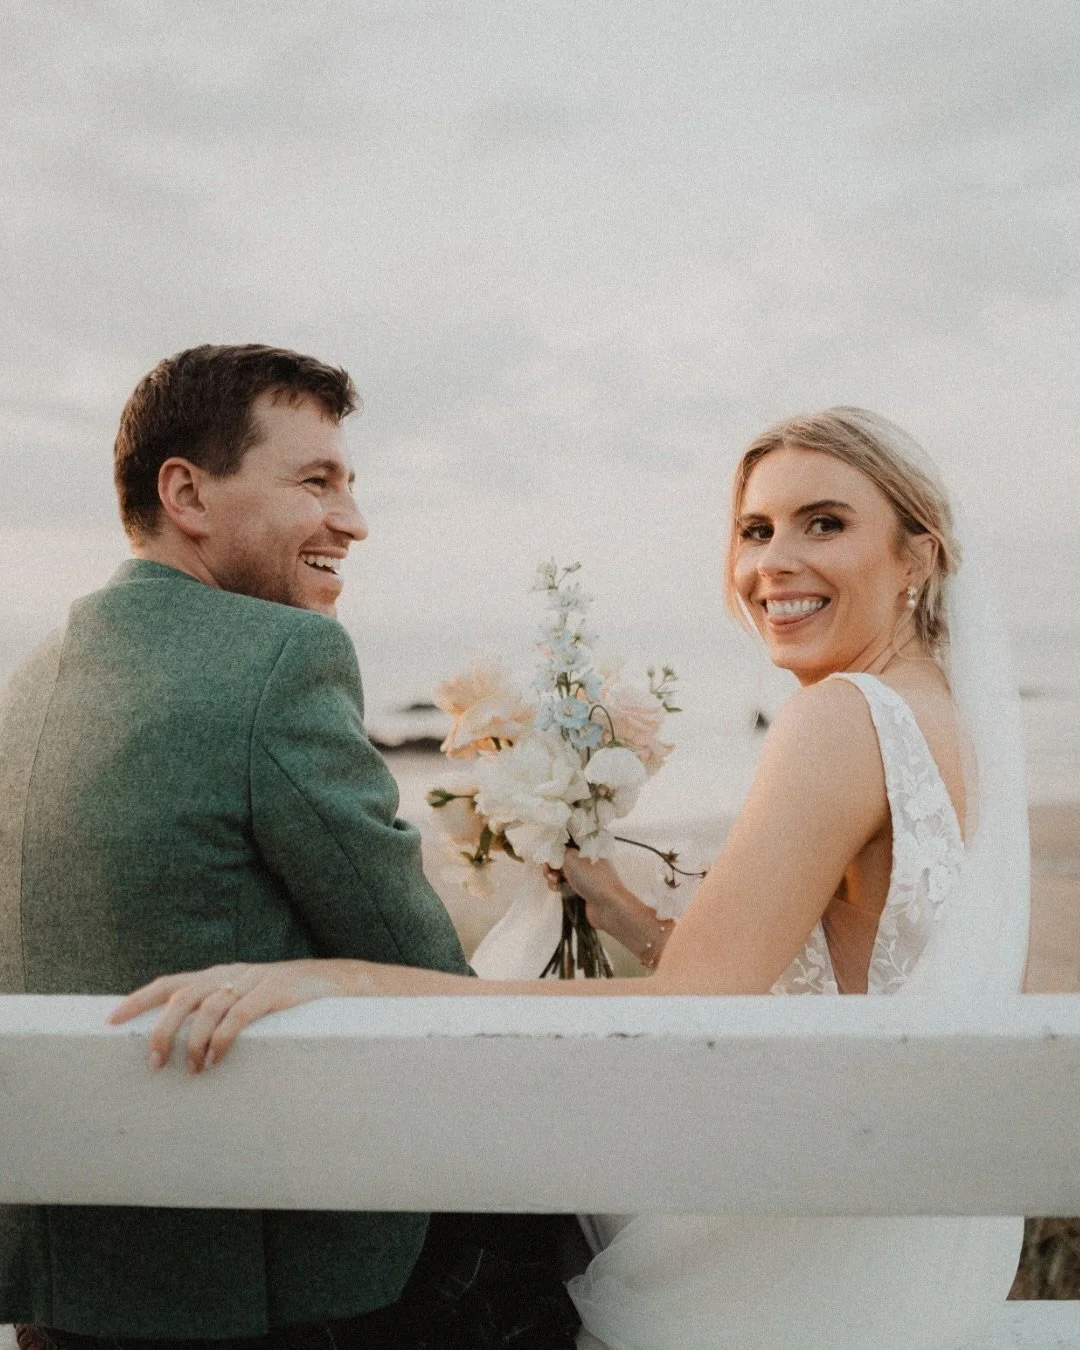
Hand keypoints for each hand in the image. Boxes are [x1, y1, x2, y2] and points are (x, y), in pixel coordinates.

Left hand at [106, 959, 347, 1073]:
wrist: (336, 983)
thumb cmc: (284, 1001)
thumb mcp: (246, 1000)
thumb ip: (217, 1013)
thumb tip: (179, 1047)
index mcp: (218, 975)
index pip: (170, 983)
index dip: (139, 999)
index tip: (110, 1020)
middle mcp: (230, 974)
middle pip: (183, 996)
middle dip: (162, 1029)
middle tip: (153, 1062)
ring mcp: (253, 980)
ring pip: (209, 1007)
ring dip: (194, 1042)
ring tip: (191, 1070)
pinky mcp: (275, 993)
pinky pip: (240, 1015)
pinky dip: (223, 1038)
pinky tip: (215, 1058)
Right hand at [543, 854, 633, 931]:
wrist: (607, 905)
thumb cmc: (592, 877)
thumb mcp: (572, 857)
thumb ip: (559, 851)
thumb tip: (553, 852)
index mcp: (587, 849)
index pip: (566, 843)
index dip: (554, 848)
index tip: (547, 854)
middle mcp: (585, 861)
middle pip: (561, 859)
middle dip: (551, 864)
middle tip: (549, 870)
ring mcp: (583, 876)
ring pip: (561, 873)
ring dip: (553, 876)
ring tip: (555, 881)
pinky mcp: (580, 890)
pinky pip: (564, 885)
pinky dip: (558, 886)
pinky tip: (558, 889)